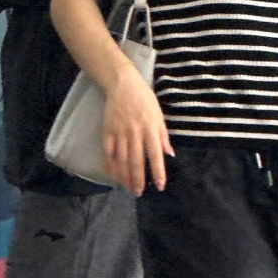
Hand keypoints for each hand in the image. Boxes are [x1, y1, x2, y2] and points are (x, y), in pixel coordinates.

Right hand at [103, 67, 171, 193]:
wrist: (122, 85)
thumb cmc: (145, 100)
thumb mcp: (159, 116)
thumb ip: (163, 136)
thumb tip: (169, 155)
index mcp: (150, 129)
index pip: (155, 155)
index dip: (157, 171)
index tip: (160, 186)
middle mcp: (135, 132)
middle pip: (136, 161)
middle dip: (138, 179)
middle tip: (139, 193)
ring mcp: (119, 132)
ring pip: (121, 160)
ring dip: (124, 176)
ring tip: (128, 188)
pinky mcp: (107, 131)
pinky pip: (108, 153)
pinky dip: (110, 166)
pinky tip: (114, 176)